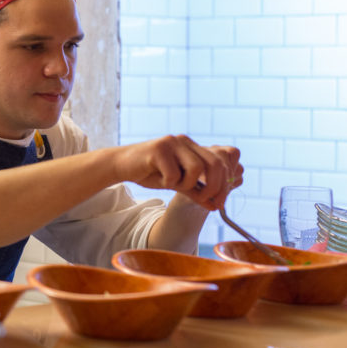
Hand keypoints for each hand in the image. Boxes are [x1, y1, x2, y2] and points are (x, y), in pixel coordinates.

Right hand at [114, 136, 242, 210]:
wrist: (122, 165)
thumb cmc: (150, 173)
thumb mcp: (177, 184)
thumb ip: (197, 192)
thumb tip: (216, 206)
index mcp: (193, 147)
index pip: (220, 163)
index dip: (225, 184)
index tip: (220, 203)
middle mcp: (185, 141)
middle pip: (214, 164)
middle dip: (214, 187)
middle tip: (205, 200)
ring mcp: (172, 143)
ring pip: (196, 169)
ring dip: (187, 184)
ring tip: (173, 185)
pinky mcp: (158, 149)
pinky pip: (174, 173)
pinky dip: (168, 182)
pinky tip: (158, 179)